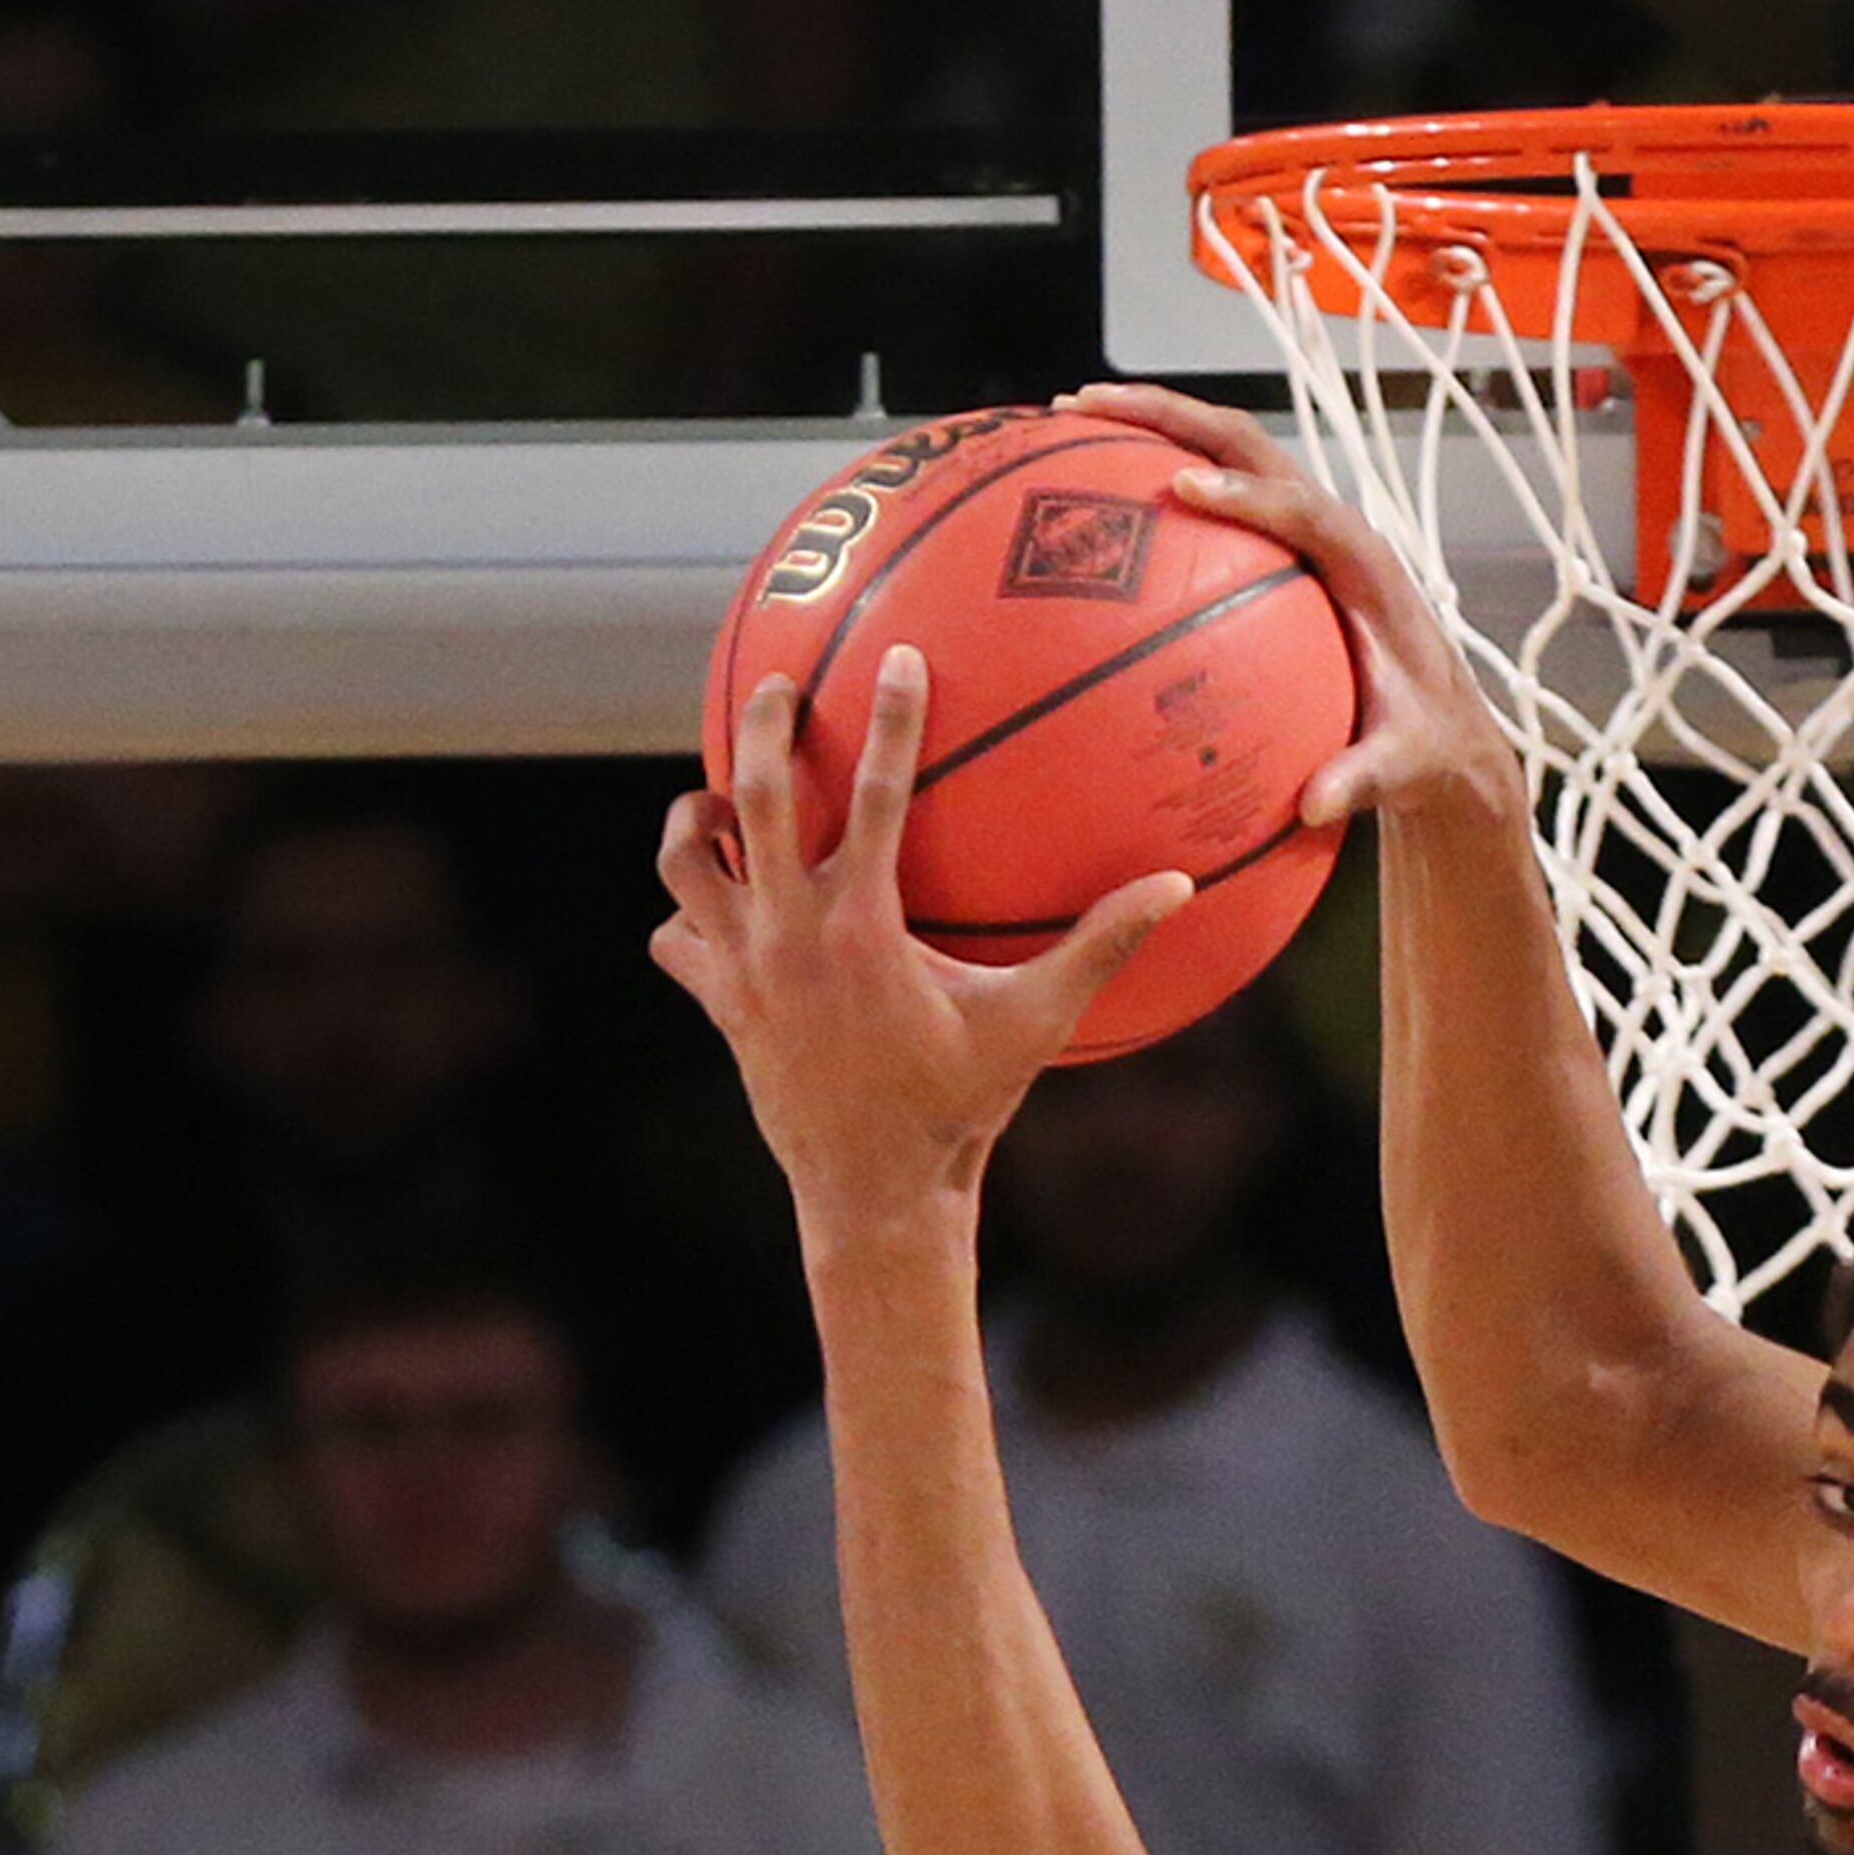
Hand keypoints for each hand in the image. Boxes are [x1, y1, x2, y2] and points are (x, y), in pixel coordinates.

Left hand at [652, 649, 1191, 1218]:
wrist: (876, 1196)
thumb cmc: (957, 1109)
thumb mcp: (1033, 1027)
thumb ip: (1098, 950)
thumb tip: (1176, 887)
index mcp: (865, 929)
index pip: (879, 798)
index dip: (895, 720)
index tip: (903, 659)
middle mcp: (790, 937)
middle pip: (754, 797)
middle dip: (762, 727)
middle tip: (778, 688)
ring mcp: (742, 971)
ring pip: (684, 861)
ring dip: (695, 815)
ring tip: (721, 795)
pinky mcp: (719, 1006)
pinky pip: (678, 938)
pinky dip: (687, 912)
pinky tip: (716, 902)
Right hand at [1060, 384, 1525, 840]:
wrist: (1439, 725)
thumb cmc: (1422, 741)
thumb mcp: (1403, 766)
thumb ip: (1365, 778)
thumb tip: (1316, 803)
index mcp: (1365, 563)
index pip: (1304, 510)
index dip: (1248, 494)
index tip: (1185, 487)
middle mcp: (1331, 525)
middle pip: (1245, 443)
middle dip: (1168, 417)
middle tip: (1088, 408)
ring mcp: (1302, 526)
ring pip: (1223, 451)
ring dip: (1151, 427)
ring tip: (1072, 420)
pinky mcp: (1278, 542)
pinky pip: (1214, 497)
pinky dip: (1155, 478)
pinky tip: (1093, 497)